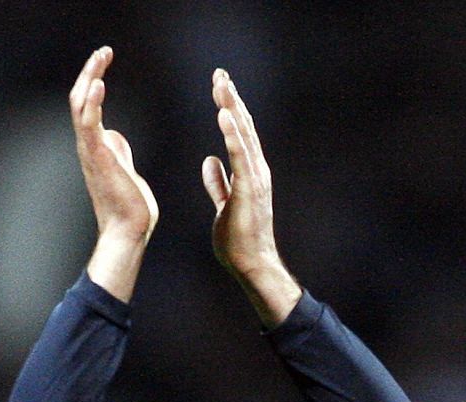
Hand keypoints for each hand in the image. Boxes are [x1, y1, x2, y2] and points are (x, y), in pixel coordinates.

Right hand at [71, 46, 156, 299]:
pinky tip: (99, 82)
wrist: (128, 232)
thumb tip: (114, 134)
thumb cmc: (130, 207)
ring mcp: (90, 151)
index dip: (93, 79)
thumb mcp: (126, 169)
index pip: (87, 105)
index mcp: (95, 147)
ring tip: (101, 56)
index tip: (104, 60)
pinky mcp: (98, 157)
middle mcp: (87, 146)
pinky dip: (92, 101)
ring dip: (90, 78)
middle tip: (103, 51)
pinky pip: (89, 123)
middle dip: (90, 72)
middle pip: (80, 99)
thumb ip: (117, 150)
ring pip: (81, 106)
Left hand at [201, 70, 300, 324]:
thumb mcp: (224, 204)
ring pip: (243, 135)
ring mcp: (256, 178)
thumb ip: (218, 183)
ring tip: (221, 85)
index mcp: (249, 172)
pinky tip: (224, 115)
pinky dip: (232, 134)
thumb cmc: (239, 239)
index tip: (219, 88)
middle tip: (219, 74)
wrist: (251, 264)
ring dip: (232, 108)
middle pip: (242, 127)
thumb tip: (209, 160)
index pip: (238, 133)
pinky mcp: (250, 189)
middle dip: (231, 99)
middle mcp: (256, 169)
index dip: (229, 109)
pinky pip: (241, 156)